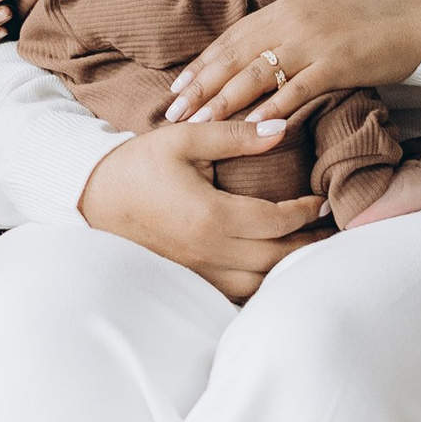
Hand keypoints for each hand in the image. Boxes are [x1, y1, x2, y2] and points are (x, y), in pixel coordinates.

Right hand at [80, 128, 330, 300]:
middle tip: (330, 228)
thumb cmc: (136, 165)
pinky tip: (272, 266)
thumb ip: (234, 135)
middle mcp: (209, 252)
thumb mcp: (182, 139)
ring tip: (309, 248)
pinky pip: (237, 292)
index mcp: (211, 216)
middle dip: (310, 244)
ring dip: (289, 268)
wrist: (90, 199)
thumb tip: (281, 129)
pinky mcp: (190, 280)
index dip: (306, 212)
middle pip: (278, 259)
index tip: (320, 199)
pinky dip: (262, 282)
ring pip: (261, 283)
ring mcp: (199, 272)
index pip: (277, 222)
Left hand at [165, 0, 420, 138]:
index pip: (228, 40)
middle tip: (173, 114)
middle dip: (200, 88)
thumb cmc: (363, 26)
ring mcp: (312, 42)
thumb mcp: (314, 20)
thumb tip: (252, 59)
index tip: (175, 89)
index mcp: (281, 10)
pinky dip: (273, 109)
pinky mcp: (336, 63)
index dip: (200, 66)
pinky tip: (254, 127)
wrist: (414, 23)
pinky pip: (297, 90)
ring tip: (200, 124)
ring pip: (256, 75)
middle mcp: (289, 21)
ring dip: (224, 102)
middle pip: (233, 58)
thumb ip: (282, 34)